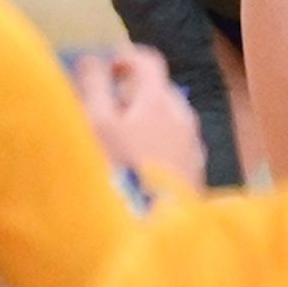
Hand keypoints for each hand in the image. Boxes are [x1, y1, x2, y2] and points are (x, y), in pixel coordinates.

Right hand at [76, 45, 207, 198]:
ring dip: (145, 122)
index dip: (125, 58)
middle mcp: (183, 116)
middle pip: (159, 92)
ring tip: (119, 143)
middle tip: (105, 108)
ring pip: (167, 122)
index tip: (105, 67)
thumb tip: (92, 57)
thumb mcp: (97, 124)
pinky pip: (174, 148)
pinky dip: (156, 147)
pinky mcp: (195, 176)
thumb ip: (94, 86)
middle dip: (133, 93)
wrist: (157, 229)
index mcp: (160, 98)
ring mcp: (193, 147)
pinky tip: (138, 170)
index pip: (148, 60)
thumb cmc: (122, 170)